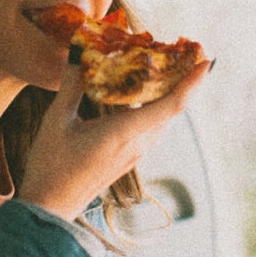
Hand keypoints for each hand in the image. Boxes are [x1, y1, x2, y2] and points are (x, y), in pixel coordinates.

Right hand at [18, 59, 209, 220]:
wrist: (50, 206)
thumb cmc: (51, 165)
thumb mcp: (57, 120)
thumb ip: (71, 85)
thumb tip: (80, 52)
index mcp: (124, 133)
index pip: (170, 105)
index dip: (191, 83)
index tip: (205, 61)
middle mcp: (137, 144)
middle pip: (170, 108)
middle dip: (181, 79)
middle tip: (182, 50)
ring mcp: (134, 153)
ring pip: (161, 117)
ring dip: (166, 92)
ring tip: (163, 65)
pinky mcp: (128, 158)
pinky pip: (149, 126)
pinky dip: (151, 105)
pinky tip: (137, 92)